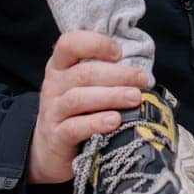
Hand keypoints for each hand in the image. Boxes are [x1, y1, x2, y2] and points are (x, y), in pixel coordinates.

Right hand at [27, 31, 148, 185]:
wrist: (51, 149)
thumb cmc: (77, 111)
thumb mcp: (82, 86)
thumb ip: (102, 72)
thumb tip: (139, 68)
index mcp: (60, 66)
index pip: (69, 44)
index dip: (95, 43)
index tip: (119, 52)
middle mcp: (53, 85)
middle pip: (83, 74)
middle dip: (117, 74)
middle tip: (142, 80)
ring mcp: (52, 111)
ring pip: (79, 99)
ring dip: (111, 96)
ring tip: (135, 98)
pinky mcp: (56, 137)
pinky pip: (75, 127)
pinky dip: (97, 123)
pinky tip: (115, 121)